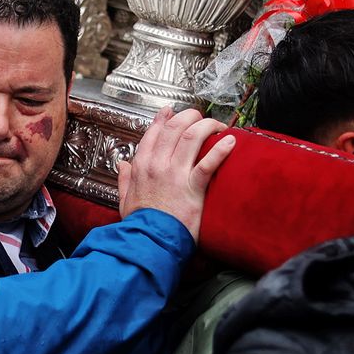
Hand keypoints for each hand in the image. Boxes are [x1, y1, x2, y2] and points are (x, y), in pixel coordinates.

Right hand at [117, 108, 234, 242]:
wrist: (148, 242)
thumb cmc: (139, 224)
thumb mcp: (124, 199)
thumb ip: (124, 180)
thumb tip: (122, 166)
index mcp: (141, 166)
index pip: (154, 132)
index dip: (164, 118)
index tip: (172, 111)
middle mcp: (157, 164)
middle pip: (175, 127)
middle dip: (190, 116)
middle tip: (200, 118)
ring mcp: (175, 174)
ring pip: (192, 137)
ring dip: (208, 126)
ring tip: (218, 126)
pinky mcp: (192, 188)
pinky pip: (208, 163)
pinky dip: (221, 149)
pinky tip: (231, 142)